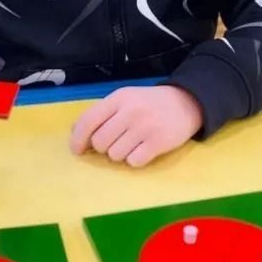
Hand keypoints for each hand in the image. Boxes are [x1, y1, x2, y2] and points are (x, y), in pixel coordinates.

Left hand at [69, 85, 203, 167]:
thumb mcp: (124, 99)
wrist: (186, 102)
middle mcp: (130, 111)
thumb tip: (75, 132)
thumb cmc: (148, 103)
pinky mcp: (158, 143)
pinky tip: (143, 149)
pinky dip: (136, 159)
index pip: (88, 121)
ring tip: (132, 143)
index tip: (77, 150)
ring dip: (120, 154)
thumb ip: (101, 113)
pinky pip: (134, 162)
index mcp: (118, 99)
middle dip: (103, 147)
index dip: (78, 139)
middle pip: (100, 142)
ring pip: (115, 155)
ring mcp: (144, 127)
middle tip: (115, 142)